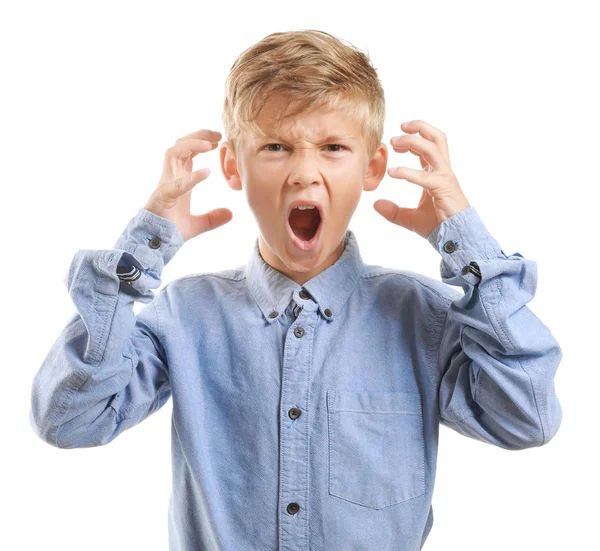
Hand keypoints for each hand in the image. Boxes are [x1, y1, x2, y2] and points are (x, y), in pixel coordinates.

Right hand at [144, 129, 232, 242]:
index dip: (201, 142)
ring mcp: (166, 184)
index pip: (188, 153)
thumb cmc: (171, 231)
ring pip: (173, 153)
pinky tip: (206, 173)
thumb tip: (230, 214)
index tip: (219, 139)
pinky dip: (191, 177)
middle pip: (180, 145)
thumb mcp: (198, 224)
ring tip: (210, 145)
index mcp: (179, 180)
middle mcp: (171, 177)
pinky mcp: (163, 197)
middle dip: (198, 135)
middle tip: (218, 135)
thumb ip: (213, 218)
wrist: (155, 245)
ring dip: (191, 145)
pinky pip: (177, 183)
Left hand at [373, 120, 470, 238]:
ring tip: (394, 142)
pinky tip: (393, 172)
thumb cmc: (438, 226)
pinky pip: (424, 176)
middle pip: (436, 138)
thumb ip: (393, 211)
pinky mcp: (443, 188)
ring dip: (412, 141)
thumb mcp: (409, 218)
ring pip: (432, 148)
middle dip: (419, 127)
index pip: (429, 147)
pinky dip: (407, 172)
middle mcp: (443, 171)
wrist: (455, 239)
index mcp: (437, 174)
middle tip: (399, 127)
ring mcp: (445, 177)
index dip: (414, 138)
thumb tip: (376, 205)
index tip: (396, 140)